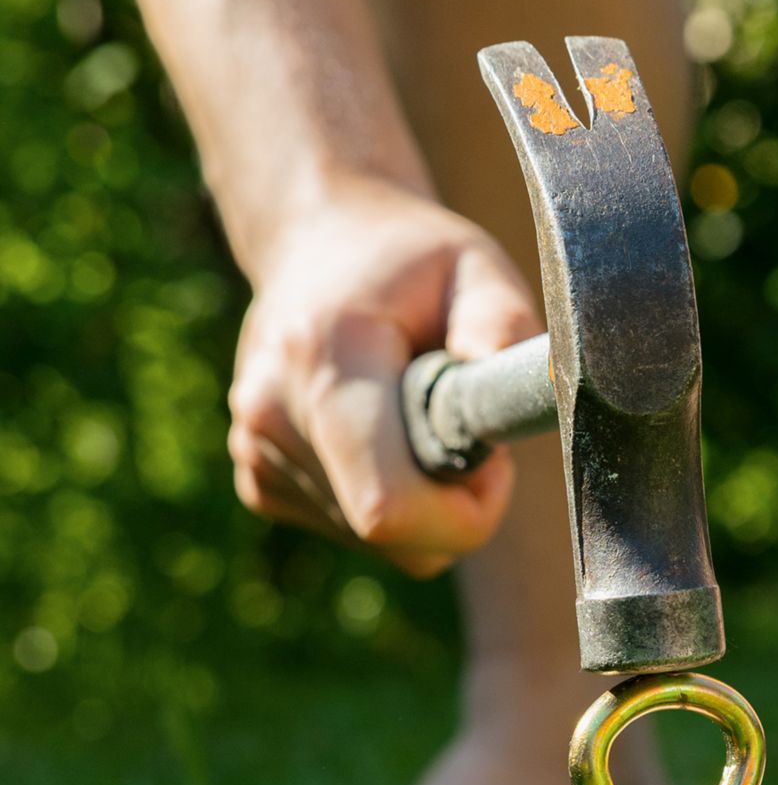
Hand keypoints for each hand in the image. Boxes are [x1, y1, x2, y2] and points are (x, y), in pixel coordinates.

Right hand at [228, 177, 538, 574]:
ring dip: (421, 500)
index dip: (462, 514)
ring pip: (375, 541)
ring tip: (414, 416)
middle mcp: (275, 413)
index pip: (389, 507)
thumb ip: (504, 325)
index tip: (492, 461)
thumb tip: (515, 392)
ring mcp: (256, 453)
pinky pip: (350, 531)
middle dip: (452, 507)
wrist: (318, 243)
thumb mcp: (476, 267)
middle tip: (464, 429)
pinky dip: (386, 498)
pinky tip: (379, 433)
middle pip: (389, 535)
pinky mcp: (257, 480)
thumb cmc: (411, 260)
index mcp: (327, 357)